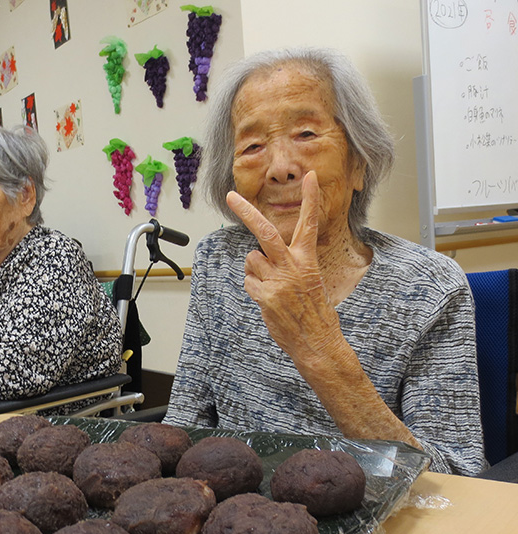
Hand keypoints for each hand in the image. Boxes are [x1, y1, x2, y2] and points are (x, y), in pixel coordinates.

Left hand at [227, 171, 345, 365]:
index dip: (310, 200)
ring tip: (272, 287)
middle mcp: (292, 266)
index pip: (309, 224)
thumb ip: (288, 264)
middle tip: (231, 196)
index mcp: (307, 260)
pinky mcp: (265, 296)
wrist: (316, 341)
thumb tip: (257, 257)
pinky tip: (269, 301)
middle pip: (265, 231)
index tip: (310, 177)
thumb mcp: (309, 280)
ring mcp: (277, 281)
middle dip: (246, 211)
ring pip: (252, 260)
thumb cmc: (313, 312)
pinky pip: (249, 282)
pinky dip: (254, 289)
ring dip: (256, 270)